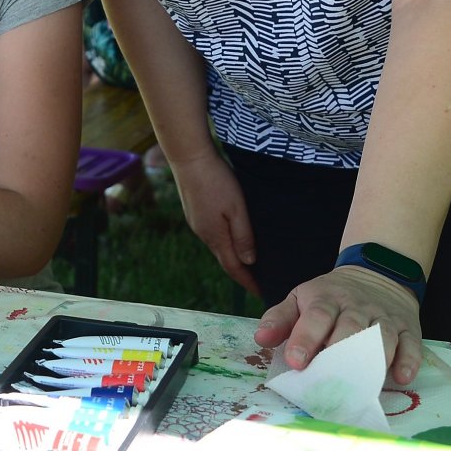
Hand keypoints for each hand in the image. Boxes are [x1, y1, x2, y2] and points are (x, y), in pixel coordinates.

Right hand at [173, 151, 260, 296]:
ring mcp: (197, 224)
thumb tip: (249, 262)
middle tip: (258, 281)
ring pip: (218, 247)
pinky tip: (231, 237)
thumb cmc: (216, 180)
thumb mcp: (237, 208)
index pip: (234, 268)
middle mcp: (204, 234)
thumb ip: (243, 236)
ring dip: (232, 257)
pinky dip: (225, 242)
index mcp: (216, 236)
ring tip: (249, 261)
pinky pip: (212, 235)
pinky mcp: (194, 213)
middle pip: (225, 260)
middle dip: (241, 273)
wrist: (189, 157)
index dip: (248, 282)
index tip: (262, 292)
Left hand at [254, 265, 423, 383]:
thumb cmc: (330, 297)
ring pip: (381, 336)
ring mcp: (383, 317)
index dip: (306, 339)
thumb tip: (261, 338)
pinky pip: (411, 344)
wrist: (375, 274)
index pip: (316, 316)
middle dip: (339, 352)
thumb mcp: (301, 299)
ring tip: (362, 383)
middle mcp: (356, 307)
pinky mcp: (407, 328)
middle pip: (350, 327)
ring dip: (372, 359)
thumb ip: (280, 318)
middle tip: (328, 380)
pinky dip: (408, 360)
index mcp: (326, 299)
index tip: (296, 362)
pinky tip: (401, 377)